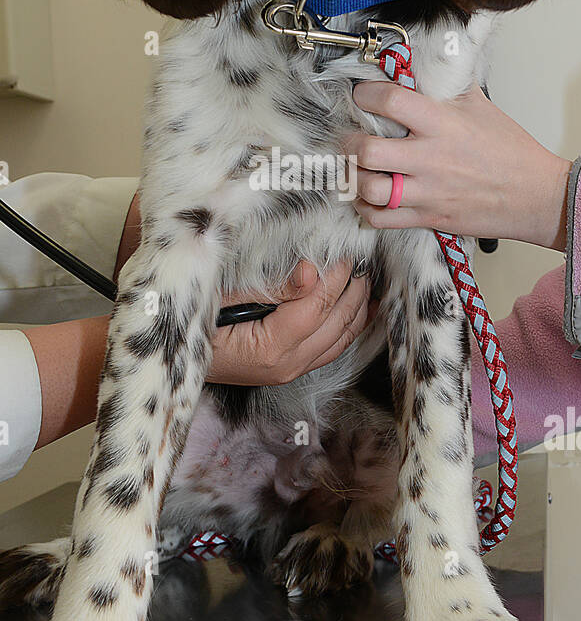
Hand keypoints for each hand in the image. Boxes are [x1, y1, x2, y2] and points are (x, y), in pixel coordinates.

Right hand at [208, 260, 374, 384]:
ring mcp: (292, 371)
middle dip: (353, 287)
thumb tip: (311, 270)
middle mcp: (287, 365)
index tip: (342, 249)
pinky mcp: (293, 369)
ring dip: (358, 305)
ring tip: (366, 275)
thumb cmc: (193, 323)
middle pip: (337, 322)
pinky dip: (352, 324)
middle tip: (360, 255)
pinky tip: (362, 305)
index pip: (316, 307)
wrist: (174, 357)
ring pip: (342, 338)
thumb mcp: (223, 297)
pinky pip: (334, 347)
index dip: (334, 276)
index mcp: (269, 349)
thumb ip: (269, 287)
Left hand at [346, 81, 571, 249]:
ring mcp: (427, 191)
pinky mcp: (429, 217)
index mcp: (443, 123)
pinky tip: (369, 198)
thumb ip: (450, 83)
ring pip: (369, 188)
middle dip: (350, 143)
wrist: (536, 195)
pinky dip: (367, 209)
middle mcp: (431, 158)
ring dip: (354, 178)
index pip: (390, 101)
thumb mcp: (481, 105)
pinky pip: (382, 218)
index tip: (362, 95)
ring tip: (356, 169)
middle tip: (351, 137)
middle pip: (367, 150)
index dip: (366, 94)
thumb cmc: (511, 151)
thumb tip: (433, 57)